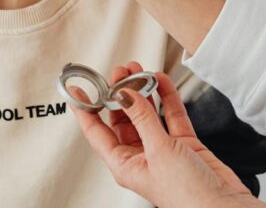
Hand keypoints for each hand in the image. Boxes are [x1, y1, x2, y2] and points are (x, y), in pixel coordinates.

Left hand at [71, 61, 260, 207]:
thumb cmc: (187, 196)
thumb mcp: (159, 151)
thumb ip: (143, 119)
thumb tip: (125, 94)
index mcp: (125, 165)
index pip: (97, 132)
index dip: (86, 109)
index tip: (79, 89)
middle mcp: (141, 157)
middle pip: (123, 119)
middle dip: (120, 94)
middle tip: (121, 72)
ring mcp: (163, 149)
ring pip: (147, 114)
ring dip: (143, 92)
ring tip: (139, 70)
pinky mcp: (183, 144)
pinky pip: (171, 115)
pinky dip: (167, 97)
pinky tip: (161, 80)